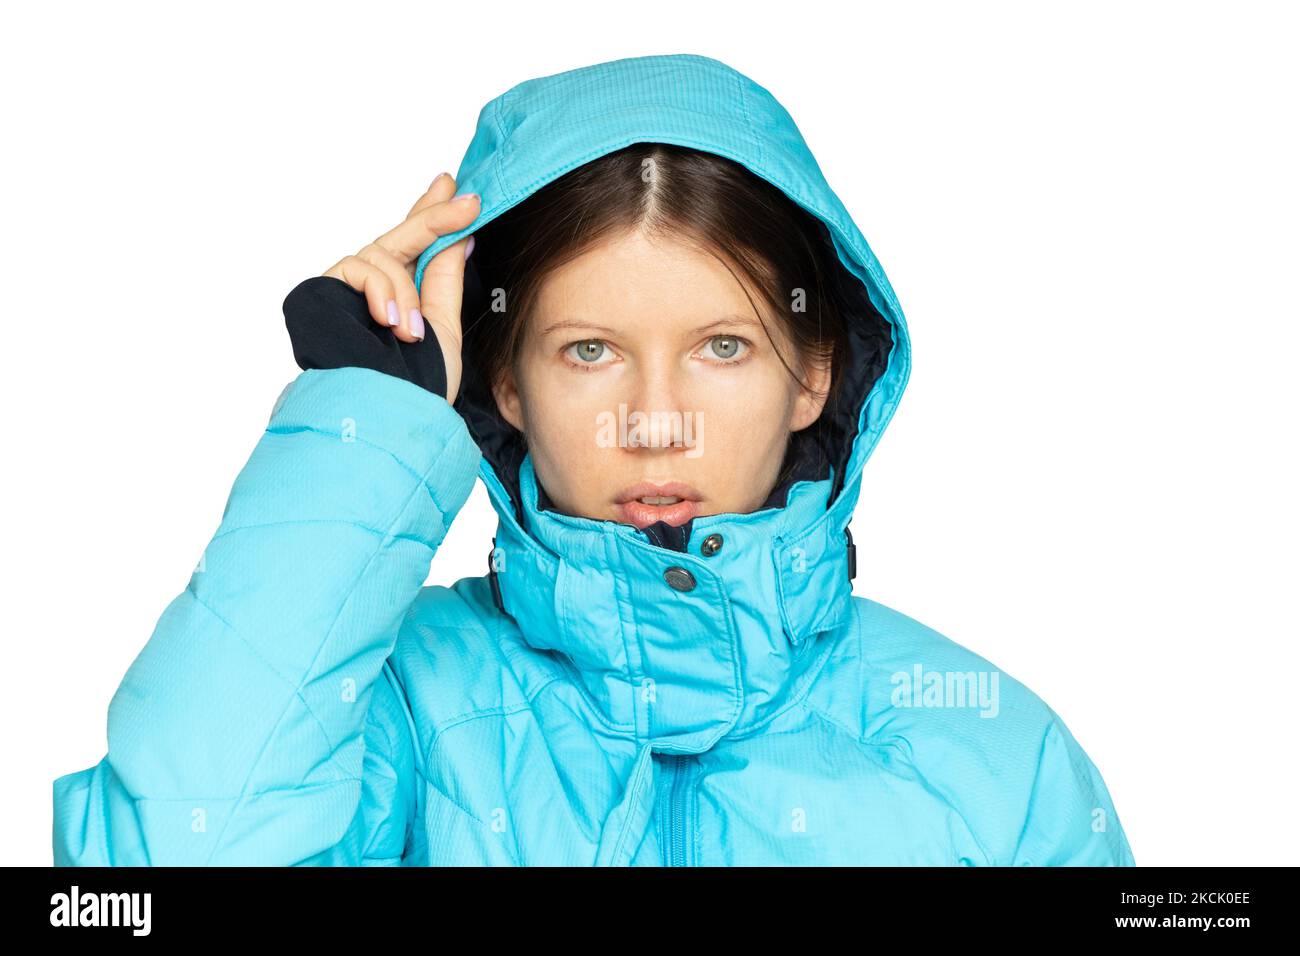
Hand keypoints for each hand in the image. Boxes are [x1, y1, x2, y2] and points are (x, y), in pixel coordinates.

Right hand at [323, 172, 478, 402]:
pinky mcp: (323, 292)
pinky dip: (380, 291)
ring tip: (412, 331)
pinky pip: (359, 266)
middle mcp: (374, 289)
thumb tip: (461, 234)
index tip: (453, 185)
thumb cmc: (419, 384)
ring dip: (405, 289)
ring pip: (382, 253)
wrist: (386, 413)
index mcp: (404, 297)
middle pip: (401, 238)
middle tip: (467, 201)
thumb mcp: (443, 326)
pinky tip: (391, 322)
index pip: (417, 245)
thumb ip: (445, 278)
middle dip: (434, 216)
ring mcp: (348, 290)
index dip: (432, 213)